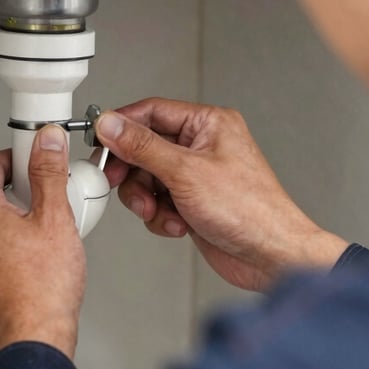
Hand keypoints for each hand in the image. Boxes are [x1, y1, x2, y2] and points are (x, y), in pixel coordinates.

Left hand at [0, 125, 85, 359]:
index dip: (16, 155)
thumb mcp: (55, 218)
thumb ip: (49, 174)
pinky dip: (11, 242)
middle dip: (19, 188)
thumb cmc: (42, 289)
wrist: (34, 340)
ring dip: (16, 217)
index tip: (36, 158)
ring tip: (48, 230)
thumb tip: (47, 142)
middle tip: (49, 197)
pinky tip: (39, 256)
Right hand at [96, 99, 347, 292]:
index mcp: (208, 124)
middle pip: (144, 148)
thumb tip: (111, 124)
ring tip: (157, 211)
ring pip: (147, 178)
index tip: (100, 141)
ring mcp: (196, 176)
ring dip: (146, 199)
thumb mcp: (184, 172)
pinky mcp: (192, 202)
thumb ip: (142, 146)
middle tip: (118, 182)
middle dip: (132, 172)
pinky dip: (161, 215)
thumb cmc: (249, 210)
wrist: (269, 255)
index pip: (152, 112)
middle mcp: (202, 146)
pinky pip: (158, 201)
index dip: (122, 126)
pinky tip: (176, 224)